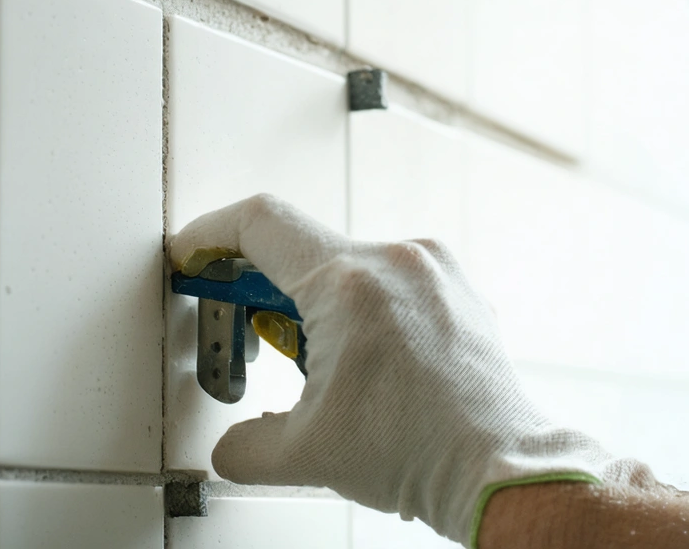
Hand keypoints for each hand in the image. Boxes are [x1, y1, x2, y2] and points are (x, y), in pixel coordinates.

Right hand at [170, 194, 650, 546]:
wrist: (496, 464)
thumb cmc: (421, 451)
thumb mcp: (304, 453)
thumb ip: (243, 442)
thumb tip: (235, 443)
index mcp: (350, 283)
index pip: (259, 224)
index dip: (209, 234)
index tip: (192, 254)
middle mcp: (397, 259)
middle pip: (303, 249)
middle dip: (263, 292)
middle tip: (250, 340)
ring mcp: (435, 270)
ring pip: (349, 266)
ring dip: (317, 306)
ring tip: (321, 369)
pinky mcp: (457, 288)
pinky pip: (392, 279)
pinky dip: (362, 309)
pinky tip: (365, 363)